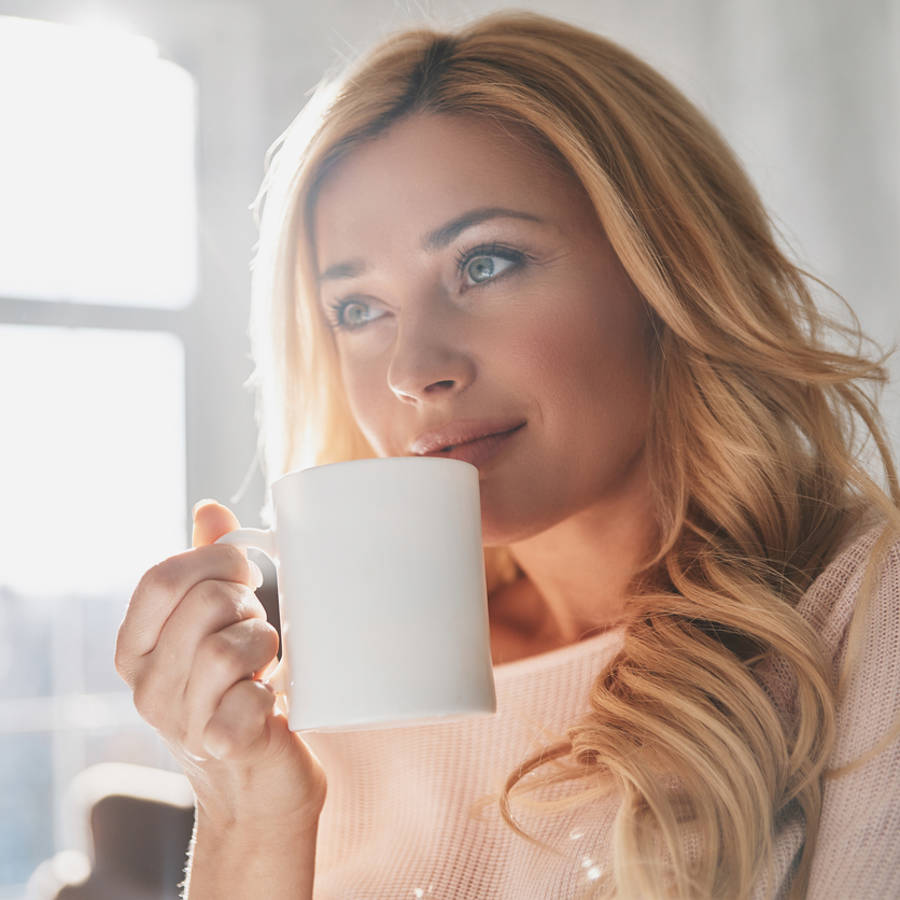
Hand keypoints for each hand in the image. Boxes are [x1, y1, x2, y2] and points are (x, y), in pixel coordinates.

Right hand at [115, 500, 326, 832]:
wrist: (259, 783)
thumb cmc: (238, 690)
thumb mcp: (213, 627)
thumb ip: (207, 570)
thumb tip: (209, 508)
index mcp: (136, 649)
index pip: (161, 578)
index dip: (213, 559)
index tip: (245, 570)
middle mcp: (147, 686)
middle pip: (204, 604)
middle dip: (247, 604)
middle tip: (257, 628)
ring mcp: (179, 722)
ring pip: (226, 648)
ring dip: (263, 645)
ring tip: (265, 664)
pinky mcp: (221, 748)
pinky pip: (251, 698)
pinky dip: (272, 694)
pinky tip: (270, 705)